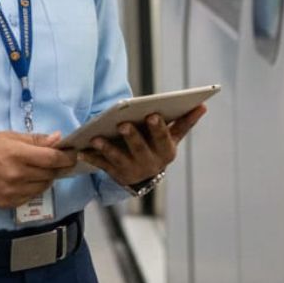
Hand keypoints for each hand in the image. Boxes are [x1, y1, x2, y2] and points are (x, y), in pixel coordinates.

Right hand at [0, 131, 76, 208]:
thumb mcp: (9, 137)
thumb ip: (35, 140)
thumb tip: (57, 139)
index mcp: (17, 154)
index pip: (52, 158)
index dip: (67, 156)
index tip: (73, 153)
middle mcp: (17, 175)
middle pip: (51, 173)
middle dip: (57, 166)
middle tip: (56, 159)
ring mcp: (13, 191)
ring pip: (43, 186)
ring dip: (47, 178)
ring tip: (39, 169)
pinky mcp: (8, 203)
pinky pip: (31, 196)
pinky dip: (34, 188)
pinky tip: (27, 179)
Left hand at [79, 105, 206, 188]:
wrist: (145, 176)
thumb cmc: (158, 147)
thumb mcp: (172, 138)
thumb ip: (184, 122)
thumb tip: (202, 106)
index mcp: (166, 152)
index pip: (163, 138)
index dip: (158, 127)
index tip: (152, 114)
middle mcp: (149, 163)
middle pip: (140, 149)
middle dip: (132, 136)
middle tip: (123, 124)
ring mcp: (131, 170)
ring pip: (118, 159)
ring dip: (107, 148)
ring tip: (97, 137)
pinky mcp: (114, 174)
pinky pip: (101, 165)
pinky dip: (91, 157)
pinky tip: (81, 149)